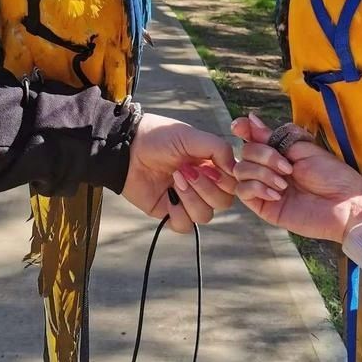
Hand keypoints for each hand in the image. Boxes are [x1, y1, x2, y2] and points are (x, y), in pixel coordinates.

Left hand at [122, 113, 236, 232]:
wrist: (127, 148)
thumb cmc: (158, 137)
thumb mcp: (191, 136)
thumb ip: (218, 148)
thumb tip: (234, 169)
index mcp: (211, 165)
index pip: (233, 184)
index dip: (226, 181)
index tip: (210, 168)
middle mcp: (202, 184)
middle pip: (223, 202)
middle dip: (206, 188)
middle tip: (185, 170)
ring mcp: (185, 199)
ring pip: (205, 215)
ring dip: (191, 198)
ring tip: (174, 178)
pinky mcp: (168, 212)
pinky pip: (184, 225)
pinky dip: (178, 213)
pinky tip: (168, 195)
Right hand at [231, 114, 361, 242]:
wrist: (346, 205)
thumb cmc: (333, 176)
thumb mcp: (303, 149)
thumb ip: (273, 137)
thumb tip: (251, 119)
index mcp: (278, 153)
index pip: (251, 138)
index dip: (242, 130)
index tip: (240, 126)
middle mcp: (268, 169)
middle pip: (244, 153)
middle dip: (263, 156)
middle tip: (287, 167)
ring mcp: (264, 188)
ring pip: (240, 171)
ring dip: (262, 173)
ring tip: (284, 183)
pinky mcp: (264, 207)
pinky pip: (243, 192)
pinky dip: (257, 188)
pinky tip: (277, 194)